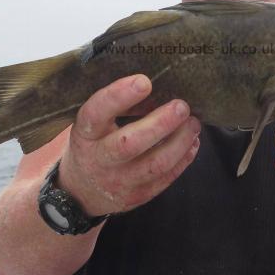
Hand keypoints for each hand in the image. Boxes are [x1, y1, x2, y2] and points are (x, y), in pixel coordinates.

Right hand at [58, 74, 200, 215]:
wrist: (80, 191)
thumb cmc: (94, 143)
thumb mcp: (92, 124)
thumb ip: (114, 106)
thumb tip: (155, 78)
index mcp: (86, 134)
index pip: (97, 113)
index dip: (119, 96)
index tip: (144, 82)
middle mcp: (99, 159)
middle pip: (130, 143)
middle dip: (160, 123)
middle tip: (182, 106)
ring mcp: (119, 181)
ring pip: (154, 164)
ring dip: (179, 142)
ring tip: (194, 123)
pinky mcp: (138, 196)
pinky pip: (165, 179)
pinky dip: (183, 159)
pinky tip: (192, 142)